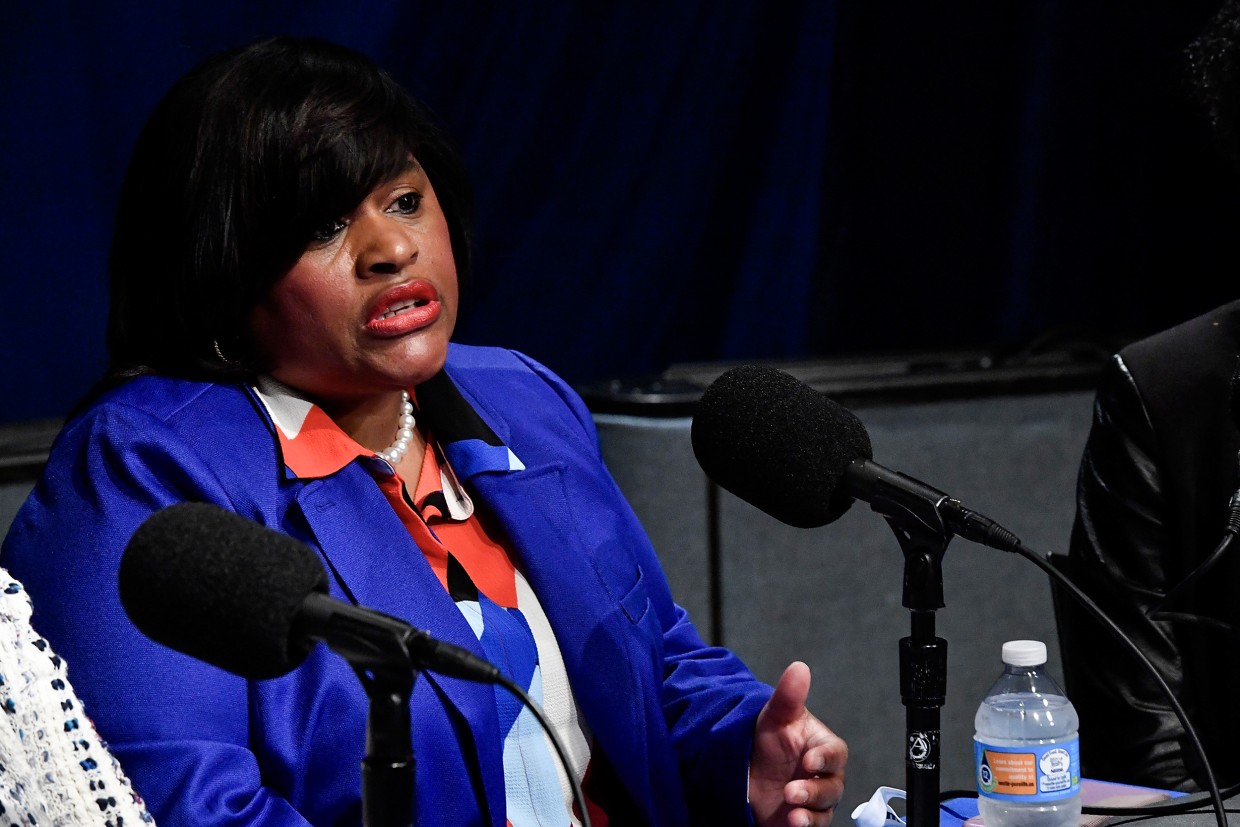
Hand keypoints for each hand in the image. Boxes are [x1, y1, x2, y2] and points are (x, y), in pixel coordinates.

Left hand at [749, 661, 847, 826]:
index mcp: (822, 748)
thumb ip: (788, 695)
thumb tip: (799, 667)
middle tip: (792, 791)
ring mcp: (814, 801)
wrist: (746, 770)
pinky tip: (793, 823)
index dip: (826, 757)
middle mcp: (823, 776)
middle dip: (814, 790)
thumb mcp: (774, 717)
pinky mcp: (803, 820)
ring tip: (793, 814)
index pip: (835, 753)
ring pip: (825, 811)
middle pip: (832, 787)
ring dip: (811, 814)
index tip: (810, 759)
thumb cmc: (767, 741)